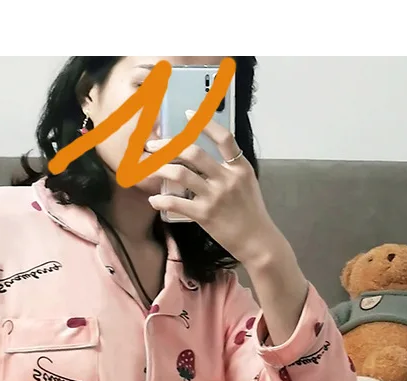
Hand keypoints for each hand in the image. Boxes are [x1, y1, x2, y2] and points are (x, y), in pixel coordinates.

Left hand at [147, 112, 281, 266]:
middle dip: (168, 146)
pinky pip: (177, 203)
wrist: (257, 241)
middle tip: (153, 146)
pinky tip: (154, 200)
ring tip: (149, 169)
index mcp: (240, 168)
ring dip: (161, 169)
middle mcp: (227, 179)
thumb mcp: (247, 184)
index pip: (224, 138)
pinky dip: (162, 200)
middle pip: (194, 153)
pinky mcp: (204, 215)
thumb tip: (204, 161)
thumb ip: (229, 170)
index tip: (188, 114)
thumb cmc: (250, 214)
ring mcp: (215, 197)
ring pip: (181, 174)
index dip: (205, 123)